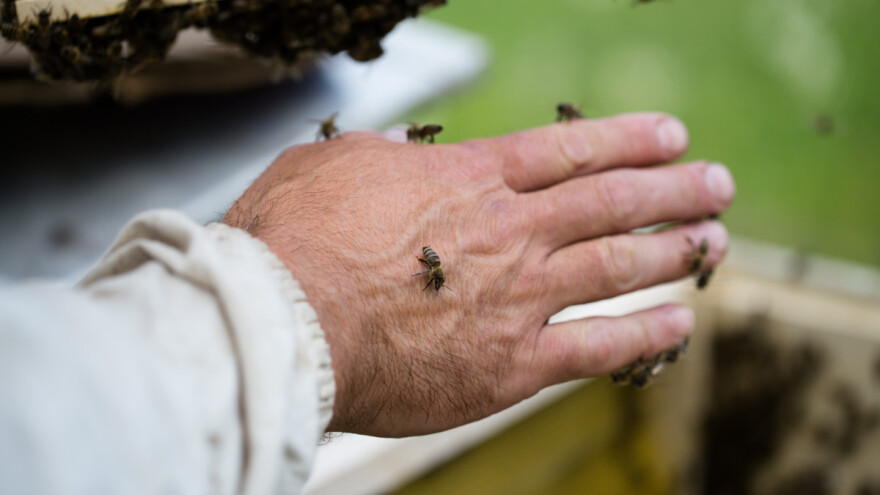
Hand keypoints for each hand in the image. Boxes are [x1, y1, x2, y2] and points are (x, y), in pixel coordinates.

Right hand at [223, 113, 734, 436]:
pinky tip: (679, 323)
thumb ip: (386, 157)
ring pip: (619, 265)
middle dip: (673, 190)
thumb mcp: (335, 164)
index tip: (671, 137)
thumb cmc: (294, 242)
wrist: (285, 320)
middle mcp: (509, 232)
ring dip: (674, 250)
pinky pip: (597, 346)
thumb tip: (407, 155)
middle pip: (612, 201)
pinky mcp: (511, 364)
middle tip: (716, 184)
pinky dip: (644, 333)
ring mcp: (517, 296)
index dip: (629, 139)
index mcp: (469, 181)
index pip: (570, 150)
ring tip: (714, 241)